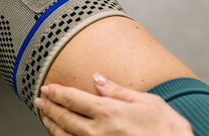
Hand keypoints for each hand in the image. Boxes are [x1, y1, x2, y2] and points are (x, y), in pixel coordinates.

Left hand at [35, 73, 192, 135]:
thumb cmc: (169, 131)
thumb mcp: (147, 101)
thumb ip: (118, 90)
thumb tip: (98, 79)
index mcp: (108, 112)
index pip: (72, 98)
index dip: (57, 92)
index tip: (47, 88)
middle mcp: (98, 130)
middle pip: (64, 116)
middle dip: (49, 106)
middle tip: (40, 99)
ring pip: (65, 135)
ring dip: (52, 124)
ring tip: (44, 116)